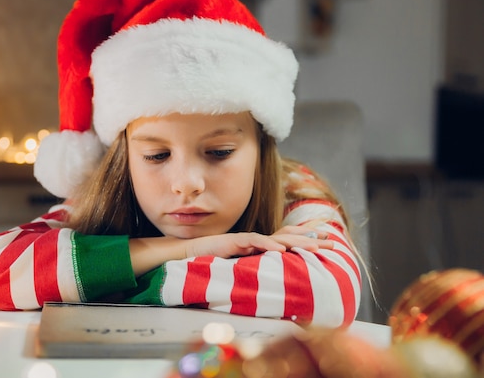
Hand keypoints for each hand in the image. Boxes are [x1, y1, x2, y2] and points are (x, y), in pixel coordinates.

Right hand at [186, 226, 332, 258]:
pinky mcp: (233, 241)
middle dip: (311, 239)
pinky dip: (268, 245)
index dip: (306, 239)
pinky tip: (282, 250)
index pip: (287, 240)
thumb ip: (255, 269)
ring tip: (315, 245)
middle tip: (332, 242)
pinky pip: (253, 241)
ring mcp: (245, 239)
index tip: (326, 242)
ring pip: (276, 238)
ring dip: (296, 241)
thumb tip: (273, 282)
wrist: (187, 254)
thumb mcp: (239, 268)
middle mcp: (256, 240)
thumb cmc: (211, 261)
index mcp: (259, 246)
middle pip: (288, 237)